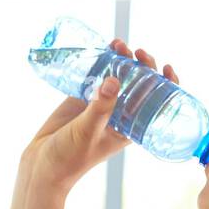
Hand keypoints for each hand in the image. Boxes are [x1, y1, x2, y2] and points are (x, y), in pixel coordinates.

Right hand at [23, 39, 178, 189]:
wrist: (41, 164)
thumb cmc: (71, 157)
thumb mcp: (88, 132)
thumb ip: (100, 108)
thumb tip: (115, 81)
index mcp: (131, 126)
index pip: (157, 102)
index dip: (166, 84)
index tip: (166, 68)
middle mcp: (121, 112)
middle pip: (140, 83)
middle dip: (142, 65)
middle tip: (136, 52)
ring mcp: (102, 103)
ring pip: (119, 76)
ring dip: (122, 59)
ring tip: (118, 44)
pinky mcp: (83, 97)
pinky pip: (96, 75)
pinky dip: (101, 62)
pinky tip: (103, 48)